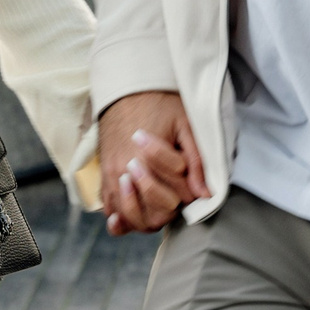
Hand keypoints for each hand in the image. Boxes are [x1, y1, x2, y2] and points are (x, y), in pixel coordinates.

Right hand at [99, 90, 210, 235]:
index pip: (179, 196)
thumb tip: (204, 194)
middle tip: (176, 189)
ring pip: (131, 217)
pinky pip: (110, 209)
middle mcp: (125, 171)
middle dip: (172, 203)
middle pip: (155, 211)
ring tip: (156, 204)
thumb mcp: (186, 124)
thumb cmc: (160, 104)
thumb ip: (197, 160)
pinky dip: (120, 220)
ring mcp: (112, 177)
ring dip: (147, 217)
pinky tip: (126, 220)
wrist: (126, 89)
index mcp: (148, 157)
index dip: (191, 190)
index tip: (190, 174)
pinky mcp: (105, 178)